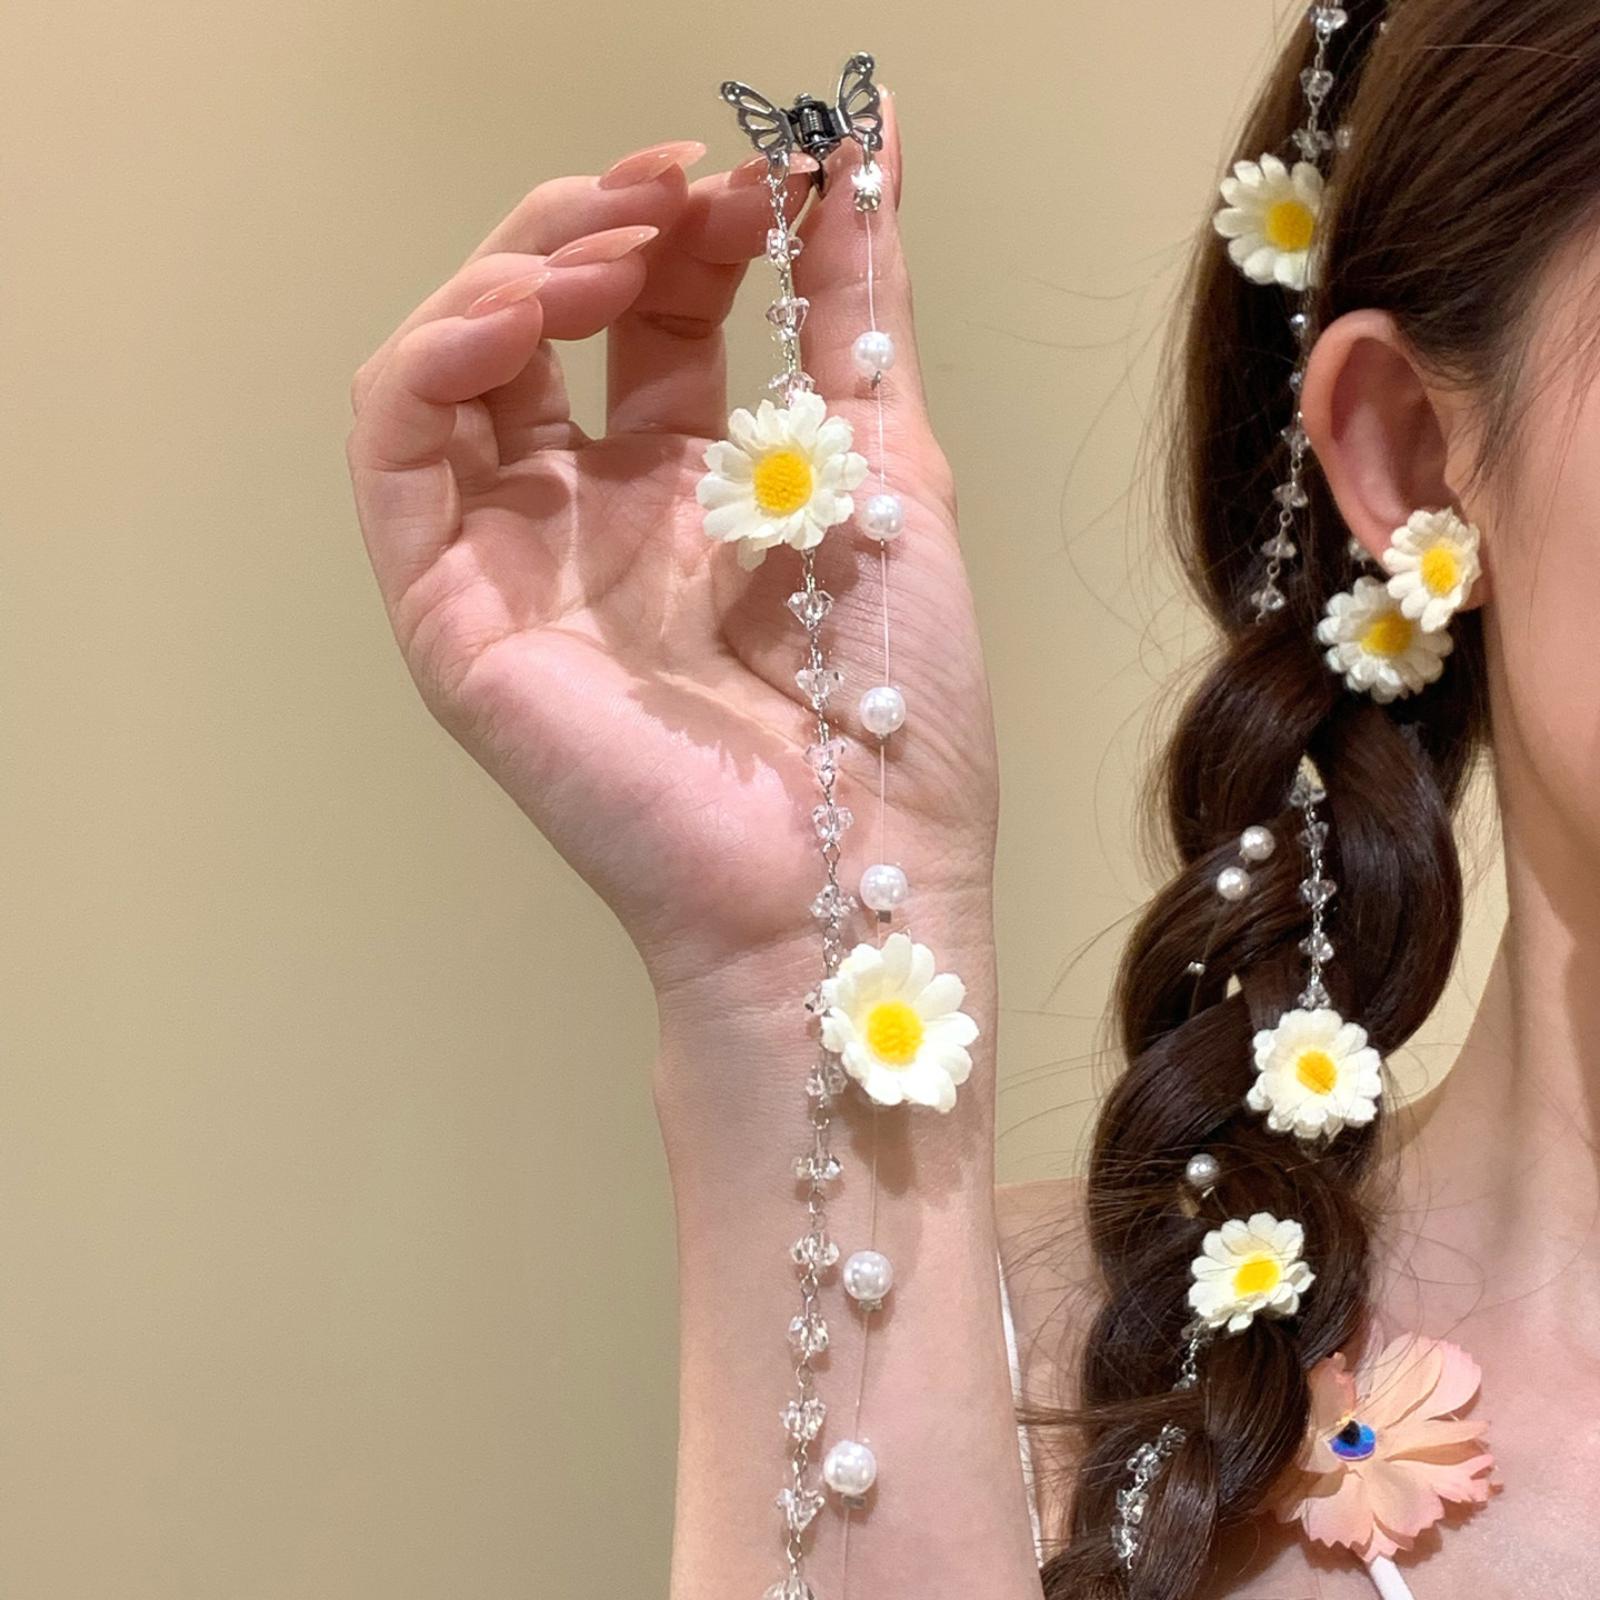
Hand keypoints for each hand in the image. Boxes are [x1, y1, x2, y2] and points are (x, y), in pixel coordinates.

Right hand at [346, 101, 995, 1011]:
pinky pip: (399, 461)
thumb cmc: (889, 700)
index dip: (690, 230)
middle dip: (601, 228)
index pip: (655, 317)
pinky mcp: (454, 618)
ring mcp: (518, 563)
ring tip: (608, 243)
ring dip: (512, 273)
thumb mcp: (888, 462)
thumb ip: (856, 301)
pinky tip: (517, 313)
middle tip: (677, 185)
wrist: (857, 864)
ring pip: (451, 374)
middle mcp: (595, 515)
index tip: (754, 173)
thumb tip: (873, 130)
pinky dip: (434, 362)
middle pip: (542, 326)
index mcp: (695, 488)